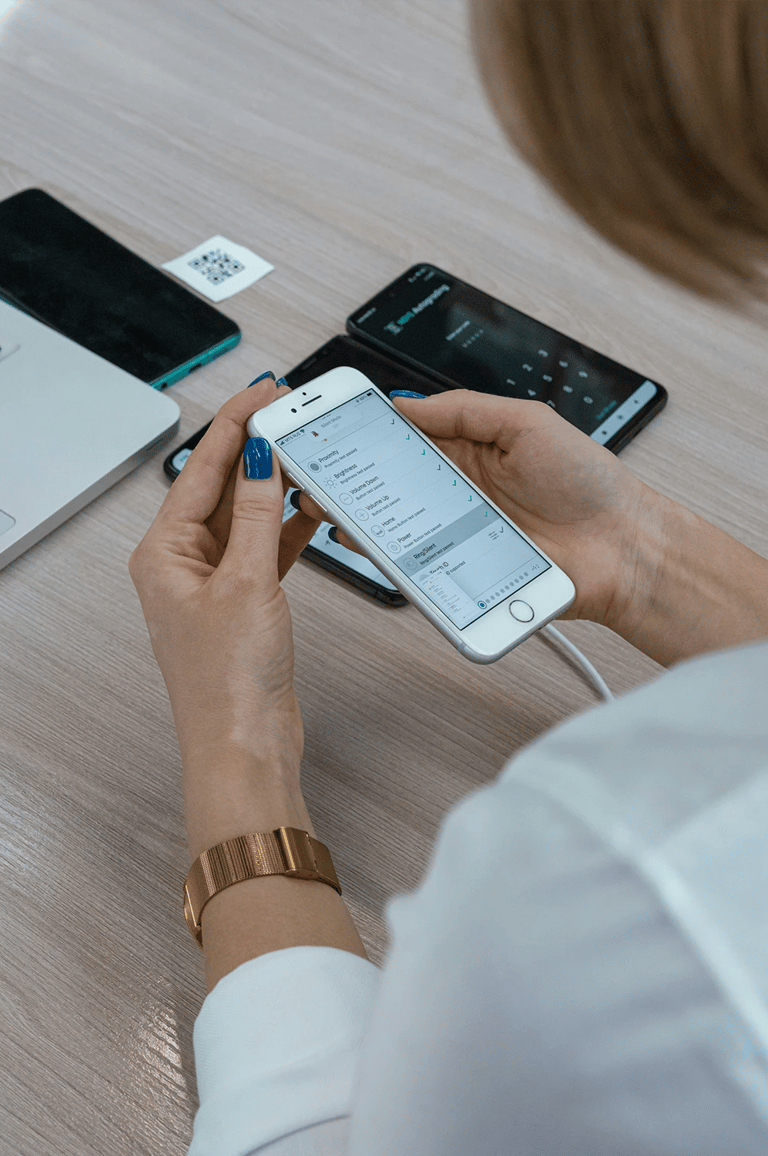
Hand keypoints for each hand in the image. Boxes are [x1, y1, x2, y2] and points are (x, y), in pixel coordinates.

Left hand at [130, 380, 365, 982]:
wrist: (246, 747)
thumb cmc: (228, 682)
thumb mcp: (248, 582)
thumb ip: (260, 515)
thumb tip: (262, 456)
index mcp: (164, 552)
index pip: (203, 468)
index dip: (237, 425)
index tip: (266, 393)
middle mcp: (182, 564)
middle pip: (222, 488)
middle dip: (258, 451)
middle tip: (294, 414)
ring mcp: (213, 584)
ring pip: (247, 517)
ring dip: (276, 488)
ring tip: (308, 453)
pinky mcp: (243, 604)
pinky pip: (264, 550)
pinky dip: (287, 529)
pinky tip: (310, 510)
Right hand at [297, 389, 767, 665]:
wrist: (624, 549)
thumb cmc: (588, 482)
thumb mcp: (526, 422)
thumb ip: (465, 409)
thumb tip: (407, 404)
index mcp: (469, 448)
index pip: (403, 437)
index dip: (366, 433)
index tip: (329, 428)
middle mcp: (456, 491)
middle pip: (388, 484)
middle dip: (348, 478)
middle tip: (311, 471)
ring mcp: (456, 533)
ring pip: (393, 526)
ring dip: (358, 517)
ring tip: (328, 507)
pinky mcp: (461, 572)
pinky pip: (415, 565)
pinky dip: (387, 557)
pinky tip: (366, 544)